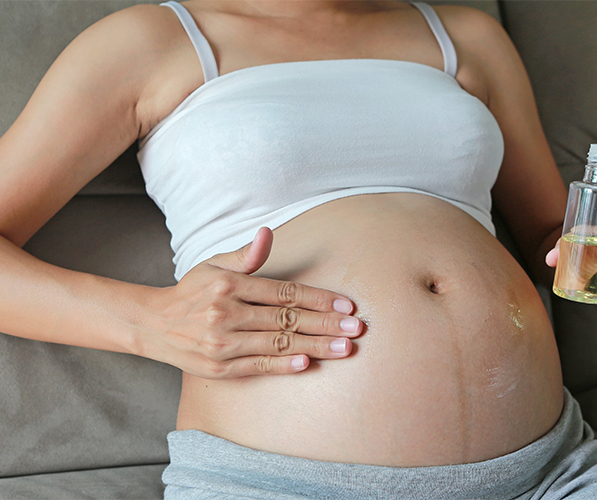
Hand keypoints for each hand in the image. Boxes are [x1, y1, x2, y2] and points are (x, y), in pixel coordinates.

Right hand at [143, 227, 362, 377]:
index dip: (318, 298)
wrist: (154, 325)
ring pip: (278, 345)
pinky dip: (283, 366)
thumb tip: (268, 233)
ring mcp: (222, 343)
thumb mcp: (214, 265)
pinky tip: (308, 364)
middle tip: (356, 328)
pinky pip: (258, 366)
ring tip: (344, 348)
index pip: (284, 292)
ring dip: (315, 346)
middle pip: (286, 320)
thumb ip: (246, 255)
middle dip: (326, 324)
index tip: (345, 304)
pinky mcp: (219, 367)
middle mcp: (226, 314)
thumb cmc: (193, 292)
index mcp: (229, 286)